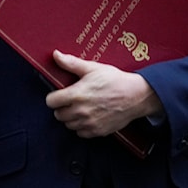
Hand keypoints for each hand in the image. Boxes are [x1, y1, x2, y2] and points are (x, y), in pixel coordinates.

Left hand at [44, 49, 163, 137]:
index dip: (54, 97)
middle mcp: (80, 111)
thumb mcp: (92, 68)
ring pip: (68, 125)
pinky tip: (88, 116)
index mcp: (76, 95)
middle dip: (62, 107)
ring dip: (71, 117)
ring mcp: (89, 123)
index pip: (51, 102)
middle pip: (58, 115)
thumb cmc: (114, 80)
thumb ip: (71, 63)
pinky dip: (81, 126)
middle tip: (71, 100)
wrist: (136, 95)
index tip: (59, 94)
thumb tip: (56, 55)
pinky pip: (81, 133)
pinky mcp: (97, 131)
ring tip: (80, 108)